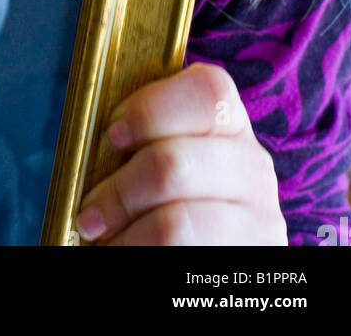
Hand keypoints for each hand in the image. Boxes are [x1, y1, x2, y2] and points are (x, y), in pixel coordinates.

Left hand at [75, 62, 287, 244]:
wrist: (195, 254)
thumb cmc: (160, 199)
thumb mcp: (156, 155)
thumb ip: (140, 139)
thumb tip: (100, 137)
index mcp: (230, 123)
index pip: (208, 91)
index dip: (151, 108)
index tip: (113, 136)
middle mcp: (253, 166)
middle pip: (176, 162)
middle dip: (120, 192)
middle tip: (90, 215)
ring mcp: (260, 219)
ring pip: (175, 222)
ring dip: (127, 234)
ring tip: (104, 241)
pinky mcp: (254, 259)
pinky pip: (180, 255)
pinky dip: (139, 254)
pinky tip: (128, 253)